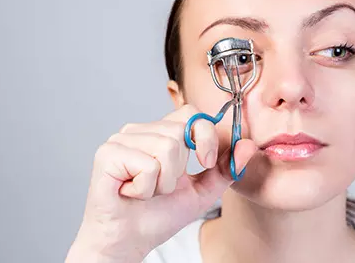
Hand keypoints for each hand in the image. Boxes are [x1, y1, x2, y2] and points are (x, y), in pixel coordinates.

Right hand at [65, 104, 257, 262]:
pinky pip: (148, 165)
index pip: (191, 113)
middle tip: (161, 187)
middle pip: (179, 132)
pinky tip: (132, 193)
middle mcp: (139, 130)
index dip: (205, 135)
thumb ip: (224, 169)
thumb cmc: (159, 215)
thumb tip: (247, 145)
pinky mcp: (108, 154)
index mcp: (160, 133)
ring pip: (166, 148)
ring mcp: (121, 139)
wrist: (128, 241)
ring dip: (163, 182)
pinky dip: (146, 188)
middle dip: (179, 170)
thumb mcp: (201, 191)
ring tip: (146, 191)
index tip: (206, 162)